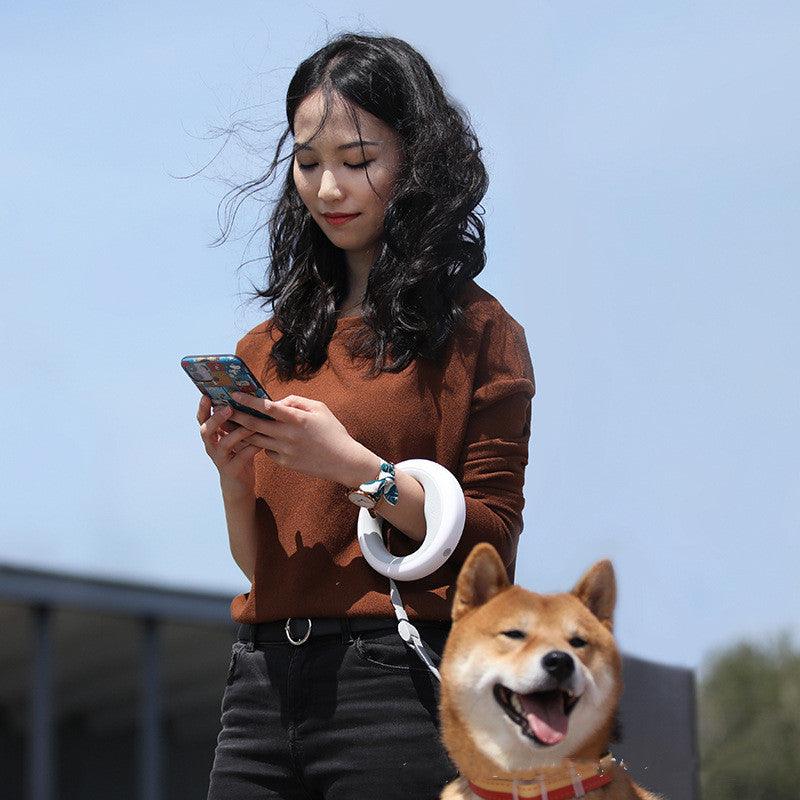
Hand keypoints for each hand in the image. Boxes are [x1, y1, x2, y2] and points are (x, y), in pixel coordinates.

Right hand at [197, 395, 259, 496]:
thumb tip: (248, 400)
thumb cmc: (239, 455)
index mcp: (212, 436)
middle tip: (229, 408)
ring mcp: (220, 459)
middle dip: (216, 418)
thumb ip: (237, 423)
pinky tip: (262, 442)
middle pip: (206, 431)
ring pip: (224, 444)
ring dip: (238, 432)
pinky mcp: (232, 470)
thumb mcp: (235, 437)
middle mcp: (211, 447)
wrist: (239, 485)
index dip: (202, 408)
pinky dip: (252, 448)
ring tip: (251, 425)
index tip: (206, 395)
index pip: (202, 419)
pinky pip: (241, 457)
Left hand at [227, 391, 373, 484]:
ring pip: (256, 439)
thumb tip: (275, 401)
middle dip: (236, 416)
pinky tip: (257, 439)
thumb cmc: (333, 431)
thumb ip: (296, 401)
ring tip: (230, 424)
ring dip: (241, 432)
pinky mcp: (285, 462)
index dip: (249, 400)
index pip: (268, 407)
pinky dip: (261, 444)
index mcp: (297, 419)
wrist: (343, 461)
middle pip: (254, 424)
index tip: (234, 394)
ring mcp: (285, 451)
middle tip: (222, 409)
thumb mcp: (319, 408)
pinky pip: (266, 451)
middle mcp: (288, 435)